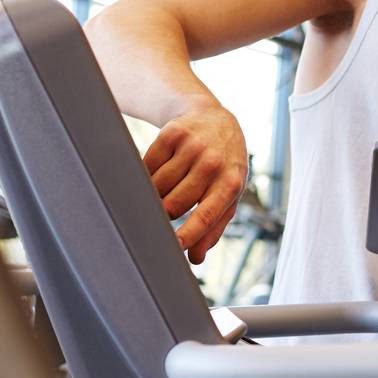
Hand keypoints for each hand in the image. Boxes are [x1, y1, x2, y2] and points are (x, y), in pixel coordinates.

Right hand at [143, 104, 246, 263]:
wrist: (214, 119)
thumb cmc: (223, 164)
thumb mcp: (228, 192)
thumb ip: (214, 226)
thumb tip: (195, 258)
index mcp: (231, 183)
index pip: (207, 215)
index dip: (189, 234)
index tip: (174, 248)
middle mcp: (213, 164)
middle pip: (174, 203)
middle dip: (165, 213)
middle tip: (165, 209)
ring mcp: (193, 147)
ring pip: (158, 186)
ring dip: (154, 194)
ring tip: (164, 188)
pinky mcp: (172, 133)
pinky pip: (147, 165)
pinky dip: (147, 173)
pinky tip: (158, 170)